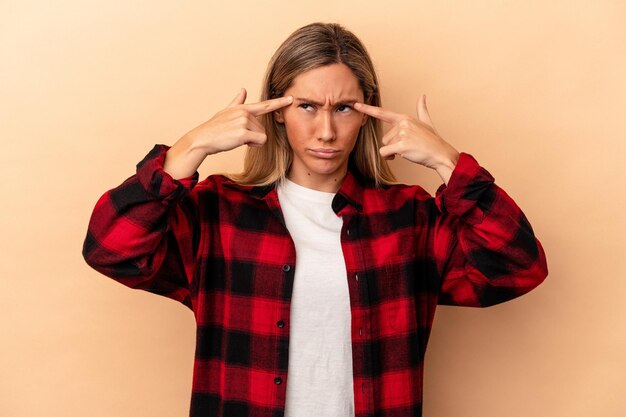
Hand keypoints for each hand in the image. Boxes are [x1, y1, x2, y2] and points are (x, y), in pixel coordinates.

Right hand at [163, 89, 292, 178]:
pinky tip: (239, 142)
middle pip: (263, 128)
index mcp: (242, 108)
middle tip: (238, 136)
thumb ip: (237, 102)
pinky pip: (259, 141)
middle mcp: (245, 112)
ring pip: (262, 136)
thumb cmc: (214, 128)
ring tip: (236, 138)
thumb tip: (243, 89)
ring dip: (251, 141)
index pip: (265, 105)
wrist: (203, 139)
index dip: (279, 102)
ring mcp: (244, 121)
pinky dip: (252, 145)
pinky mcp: (243, 132)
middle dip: (253, 136)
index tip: (291, 98)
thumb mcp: (225, 112)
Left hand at [354, 95, 459, 182]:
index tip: (355, 105)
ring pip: (385, 146)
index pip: (382, 113)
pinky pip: (385, 153)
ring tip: (408, 150)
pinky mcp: (402, 145)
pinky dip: (390, 157)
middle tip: (407, 146)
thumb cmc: (432, 140)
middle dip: (393, 146)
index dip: (367, 109)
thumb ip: (421, 109)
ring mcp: (402, 134)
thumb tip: (423, 96)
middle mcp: (402, 123)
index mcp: (404, 118)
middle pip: (384, 138)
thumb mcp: (427, 122)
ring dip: (393, 152)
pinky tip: (403, 155)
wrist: (440, 153)